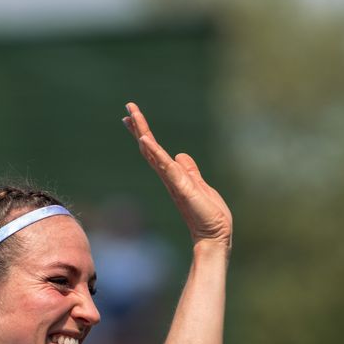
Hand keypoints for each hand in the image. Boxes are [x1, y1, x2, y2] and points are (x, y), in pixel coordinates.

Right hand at [123, 101, 230, 247]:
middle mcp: (168, 177)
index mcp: (173, 175)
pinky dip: (154, 152)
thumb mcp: (199, 185)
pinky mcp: (181, 186)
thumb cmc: (209, 214)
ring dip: (142, 133)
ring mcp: (173, 181)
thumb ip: (190, 170)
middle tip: (128, 108)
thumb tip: (181, 156)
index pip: (155, 150)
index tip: (132, 117)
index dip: (143, 133)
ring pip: (153, 153)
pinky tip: (144, 140)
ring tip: (131, 116)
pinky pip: (164, 166)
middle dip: (139, 127)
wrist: (215, 235)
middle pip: (149, 148)